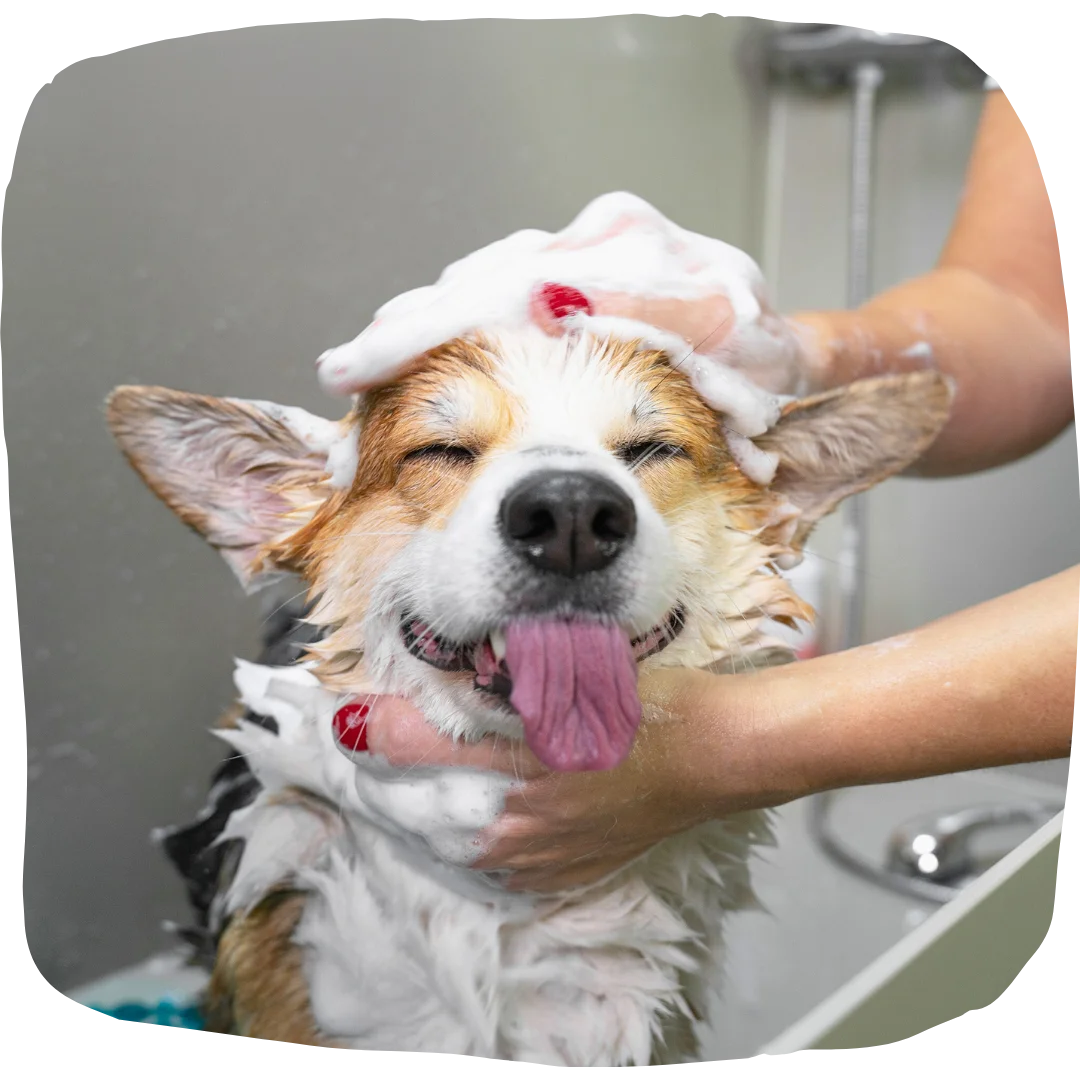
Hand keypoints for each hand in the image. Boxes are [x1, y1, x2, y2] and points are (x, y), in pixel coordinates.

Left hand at [341, 667, 800, 892]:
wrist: (719, 755)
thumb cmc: (653, 706)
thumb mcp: (576, 677)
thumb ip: (506, 680)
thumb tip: (442, 681)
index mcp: (521, 769)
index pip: (420, 752)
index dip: (374, 730)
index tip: (341, 714)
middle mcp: (522, 825)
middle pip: (424, 809)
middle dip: (385, 778)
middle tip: (361, 745)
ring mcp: (544, 856)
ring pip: (454, 842)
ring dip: (424, 811)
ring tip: (402, 781)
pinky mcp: (567, 869)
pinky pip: (497, 864)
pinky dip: (470, 839)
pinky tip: (467, 819)